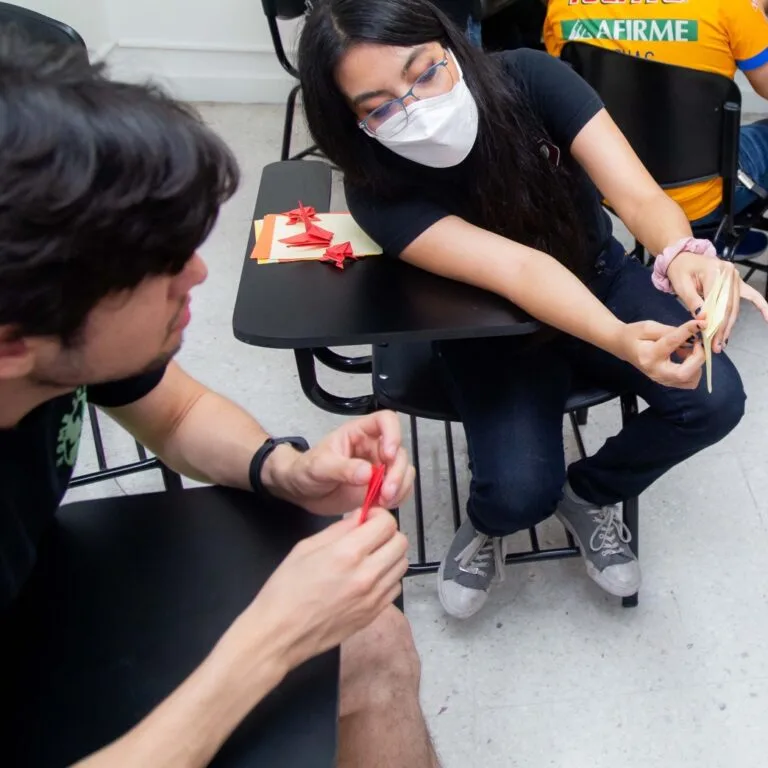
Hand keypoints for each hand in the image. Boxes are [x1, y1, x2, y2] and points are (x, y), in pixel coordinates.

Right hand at [223, 508, 407, 672]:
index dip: (378, 516)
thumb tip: (360, 517)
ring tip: (369, 558)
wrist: (280, 634)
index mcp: (348, 554)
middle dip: (387, 534)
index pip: (386, 524)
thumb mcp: (305, 547)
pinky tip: (368, 579)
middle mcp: (367, 575)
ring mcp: (374, 597)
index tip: (367, 520)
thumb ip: (339, 529)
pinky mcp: (374, 614)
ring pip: (402, 564)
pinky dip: (387, 578)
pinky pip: (395, 587)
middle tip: (369, 537)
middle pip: (401, 542)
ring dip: (389, 555)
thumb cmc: (286, 589)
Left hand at [265, 410, 414, 515]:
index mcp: (358, 433)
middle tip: (386, 491)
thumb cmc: (306, 470)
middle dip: (397, 472)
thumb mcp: (319, 467)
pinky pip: (399, 488)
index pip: (386, 421)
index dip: (393, 434)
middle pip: (399, 451)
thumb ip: (342, 468)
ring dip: (400, 486)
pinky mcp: (380, 486)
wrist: (302, 492)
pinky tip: (384, 505)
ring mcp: (378, 468)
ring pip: (404, 470)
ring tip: (384, 501)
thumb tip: (368, 472)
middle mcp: (373, 447)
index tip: (388, 455)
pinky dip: (398, 498)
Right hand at [621, 317, 705, 388]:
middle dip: (698, 357)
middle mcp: (655, 371)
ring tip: (690, 350)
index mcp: (648, 355)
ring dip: (697, 363)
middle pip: (684, 373)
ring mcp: (661, 380)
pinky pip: (689, 382)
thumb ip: (671, 330)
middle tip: (697, 343)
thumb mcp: (649, 327)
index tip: (701, 323)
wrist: (623, 347)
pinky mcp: (667, 382)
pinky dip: (694, 369)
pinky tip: (687, 358)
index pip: (672, 343)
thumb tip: (694, 331)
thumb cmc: (634, 335)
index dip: (689, 331)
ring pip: (690, 380)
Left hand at [667, 251, 767, 351]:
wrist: (683, 258)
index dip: (715, 322)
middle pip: (728, 306)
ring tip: (723, 342)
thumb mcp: (681, 285)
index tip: (710, 338)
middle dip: (722, 328)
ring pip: (735, 306)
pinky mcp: (737, 283)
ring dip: (730, 325)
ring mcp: (735, 278)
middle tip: (716, 346)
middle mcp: (729, 274)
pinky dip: (761, 305)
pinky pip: (751, 295)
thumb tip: (703, 319)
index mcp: (715, 271)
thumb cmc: (680, 271)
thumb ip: (693, 301)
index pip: (717, 302)